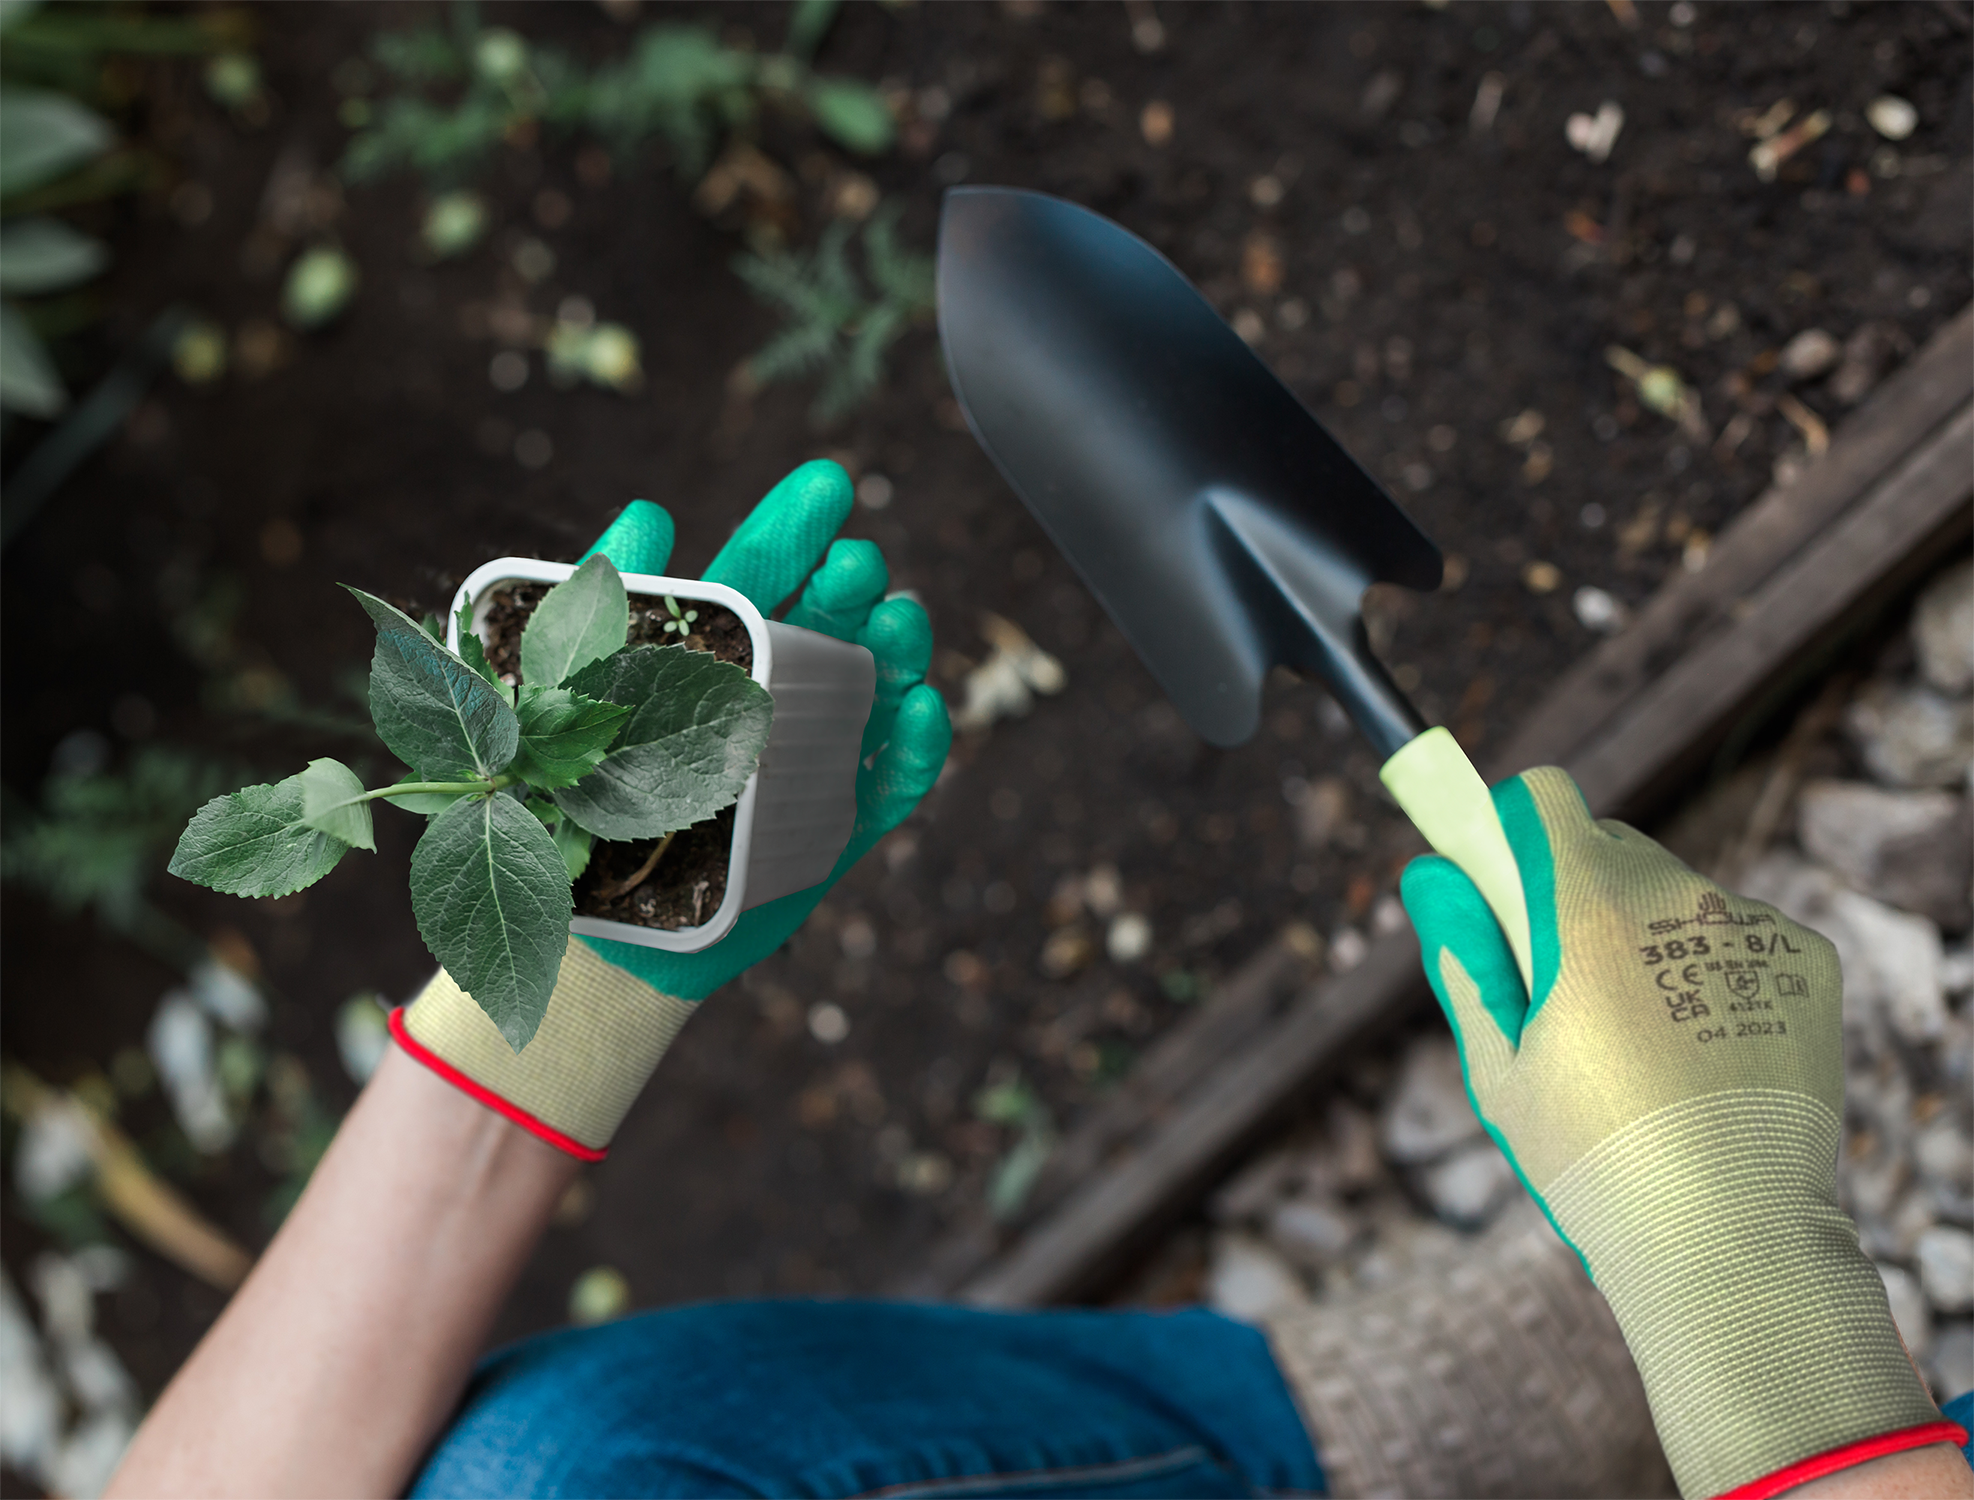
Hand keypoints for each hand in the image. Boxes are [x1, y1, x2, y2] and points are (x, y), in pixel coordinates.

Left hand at [574, 459, 948, 998]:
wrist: (595, 937)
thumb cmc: (570, 811)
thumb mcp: (560, 698)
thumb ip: (598, 606)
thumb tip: (647, 512)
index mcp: (707, 656)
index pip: (760, 576)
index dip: (793, 528)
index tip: (828, 482)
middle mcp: (770, 698)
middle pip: (832, 622)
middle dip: (854, 584)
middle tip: (859, 566)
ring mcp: (811, 761)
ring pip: (876, 690)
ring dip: (898, 651)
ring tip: (900, 624)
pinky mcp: (835, 828)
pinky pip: (891, 784)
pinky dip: (919, 748)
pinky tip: (925, 710)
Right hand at [1400, 767, 1956, 1499]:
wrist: (1732, 1238)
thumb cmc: (1594, 1159)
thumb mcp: (1498, 1062)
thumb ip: (1462, 955)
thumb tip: (1427, 878)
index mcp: (1589, 909)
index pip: (1543, 798)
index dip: (1509, 830)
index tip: (1498, 881)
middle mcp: (1679, 894)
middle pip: (1607, 845)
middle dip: (1573, 892)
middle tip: (1561, 988)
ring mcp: (1752, 926)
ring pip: (1675, 894)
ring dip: (1645, 935)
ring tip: (1640, 1043)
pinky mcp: (1809, 962)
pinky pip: (1737, 935)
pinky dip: (1711, 970)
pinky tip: (1700, 1051)